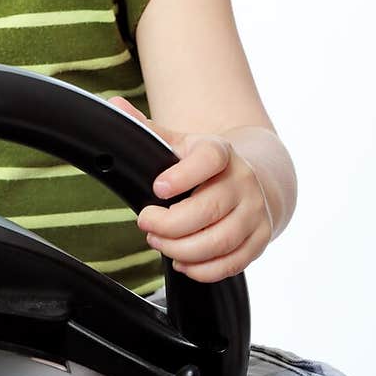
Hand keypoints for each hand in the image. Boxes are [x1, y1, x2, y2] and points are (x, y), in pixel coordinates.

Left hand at [109, 97, 274, 282]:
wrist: (252, 180)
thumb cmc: (205, 164)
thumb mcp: (179, 142)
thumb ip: (147, 129)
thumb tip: (114, 106)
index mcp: (221, 152)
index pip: (209, 159)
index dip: (183, 175)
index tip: (158, 188)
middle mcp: (243, 180)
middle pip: (209, 210)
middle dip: (169, 224)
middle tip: (146, 223)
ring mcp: (255, 211)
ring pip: (220, 240)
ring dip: (182, 249)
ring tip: (159, 242)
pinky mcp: (261, 239)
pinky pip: (233, 263)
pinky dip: (203, 269)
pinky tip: (183, 262)